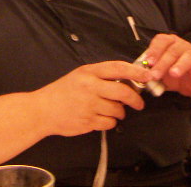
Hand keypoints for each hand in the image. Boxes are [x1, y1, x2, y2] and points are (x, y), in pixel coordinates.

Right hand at [33, 61, 150, 136]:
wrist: (43, 110)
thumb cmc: (63, 92)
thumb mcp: (80, 75)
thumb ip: (101, 76)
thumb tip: (127, 79)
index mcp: (89, 72)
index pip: (118, 68)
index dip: (136, 71)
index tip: (148, 75)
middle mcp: (90, 87)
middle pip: (123, 91)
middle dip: (135, 99)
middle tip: (139, 103)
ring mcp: (89, 105)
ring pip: (118, 109)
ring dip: (120, 112)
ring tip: (111, 110)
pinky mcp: (88, 121)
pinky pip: (110, 123)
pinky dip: (110, 122)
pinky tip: (101, 118)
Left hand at [143, 34, 190, 98]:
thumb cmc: (173, 73)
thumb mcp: (161, 71)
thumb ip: (152, 71)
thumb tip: (141, 75)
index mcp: (169, 44)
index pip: (162, 40)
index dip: (154, 50)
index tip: (148, 62)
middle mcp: (182, 46)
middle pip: (173, 50)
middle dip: (163, 63)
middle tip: (155, 75)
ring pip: (189, 56)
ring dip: (181, 64)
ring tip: (173, 73)